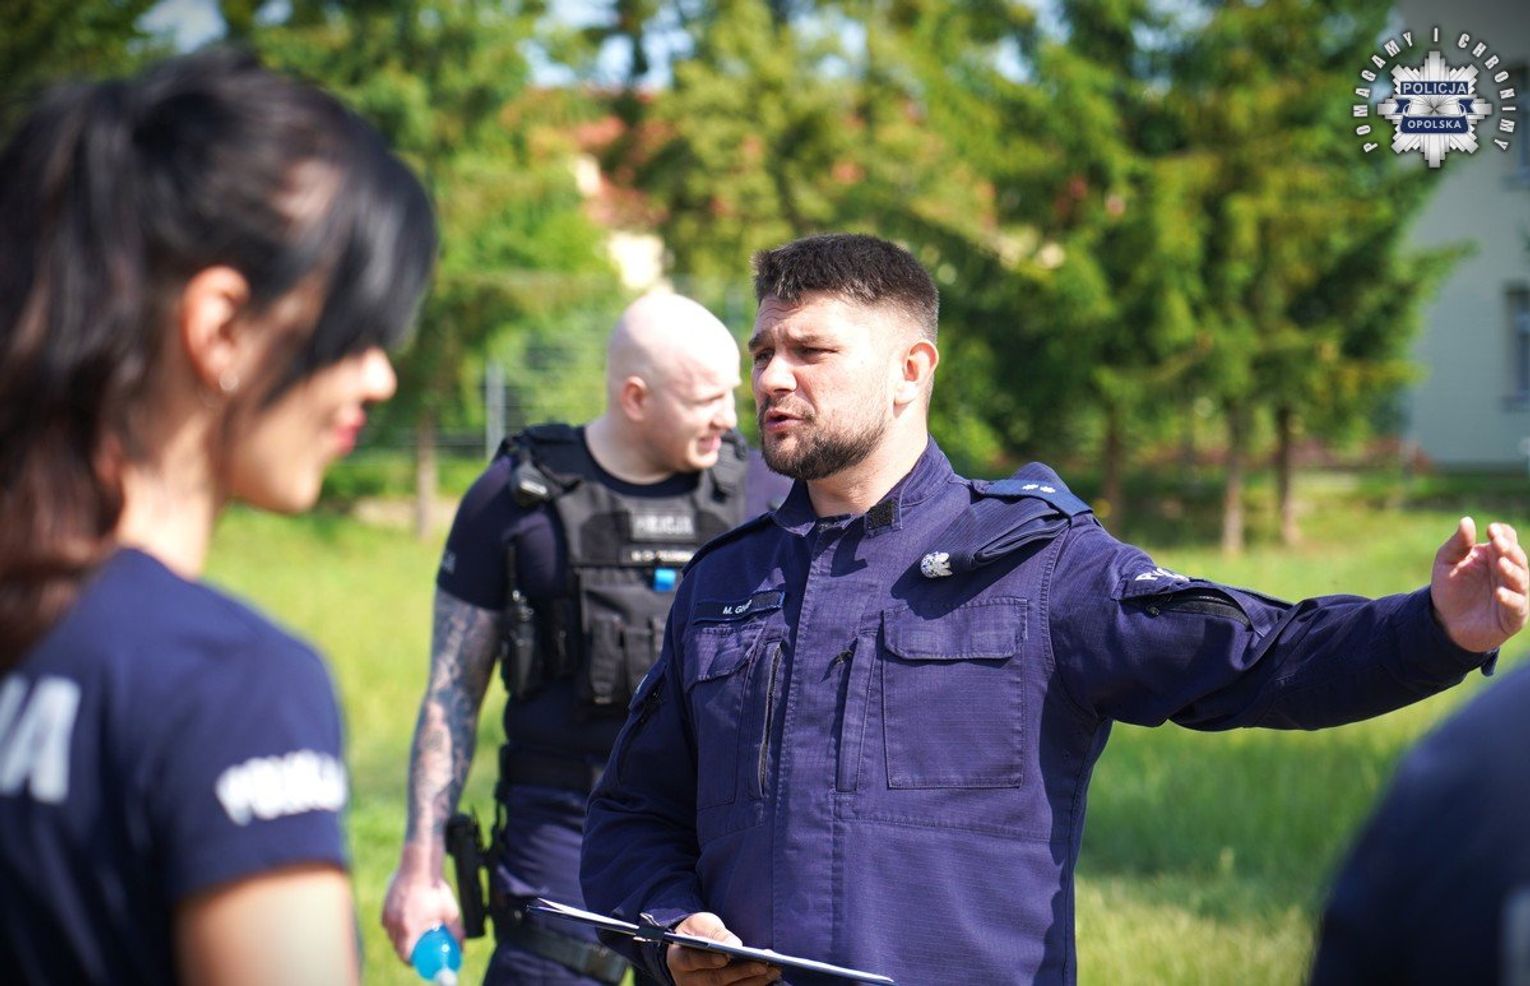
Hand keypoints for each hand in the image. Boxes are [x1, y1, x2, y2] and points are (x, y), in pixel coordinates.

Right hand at [381, 858, 463, 963]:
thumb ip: (456, 932)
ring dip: (400, 935)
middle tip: (418, 945)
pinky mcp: (385, 904)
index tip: (419, 958)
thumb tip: (461, 947)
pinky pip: (387, 921)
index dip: (412, 960)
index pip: (405, 955)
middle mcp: (394, 923)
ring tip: (413, 931)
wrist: (420, 865)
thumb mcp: (449, 911)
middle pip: (397, 945)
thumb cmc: (434, 887)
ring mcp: (387, 913)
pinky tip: (406, 917)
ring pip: (391, 933)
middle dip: (406, 948)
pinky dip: (395, 923)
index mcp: (408, 928)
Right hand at [667, 912, 780, 985]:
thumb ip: (715, 933)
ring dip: (753, 982)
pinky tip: (770, 978)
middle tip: (763, 964)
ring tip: (773, 970)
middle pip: (716, 980)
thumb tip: (735, 945)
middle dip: (742, 972)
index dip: (709, 959)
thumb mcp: (702, 924)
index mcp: (678, 959)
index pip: (691, 961)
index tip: (727, 956)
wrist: (689, 946)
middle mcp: (688, 981)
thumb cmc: (697, 932)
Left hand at [1431, 518, 1529, 652]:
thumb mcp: (1447, 562)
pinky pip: (1518, 606)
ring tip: (1500, 564)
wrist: (1444, 621)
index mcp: (1495, 555)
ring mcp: (1514, 593)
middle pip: (1517, 557)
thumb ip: (1458, 544)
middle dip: (1509, 549)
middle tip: (1498, 543)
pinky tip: (1499, 593)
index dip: (1502, 533)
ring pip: (1522, 579)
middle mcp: (1509, 572)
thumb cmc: (1449, 588)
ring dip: (1513, 571)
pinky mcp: (1513, 615)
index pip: (1507, 538)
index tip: (1491, 530)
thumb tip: (1467, 521)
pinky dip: (1511, 599)